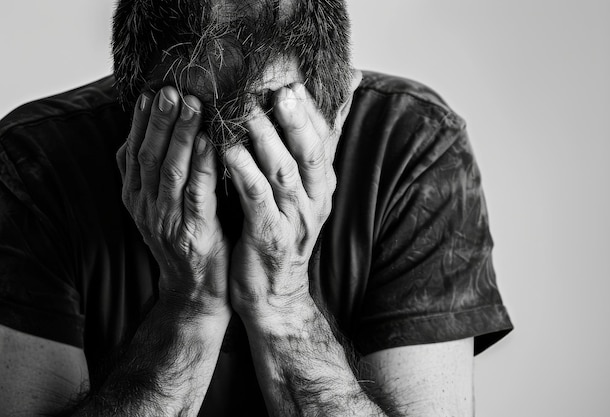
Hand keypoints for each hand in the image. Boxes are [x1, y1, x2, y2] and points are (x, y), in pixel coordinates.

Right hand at [116, 87, 228, 314]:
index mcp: (136, 196)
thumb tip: (154, 130)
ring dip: (181, 136)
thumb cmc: (186, 238)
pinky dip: (203, 167)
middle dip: (161, 120)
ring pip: (170, 171)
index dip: (143, 120)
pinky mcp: (194, 233)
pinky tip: (211, 143)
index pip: (133, 151)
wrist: (196, 291)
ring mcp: (167, 221)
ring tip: (192, 105)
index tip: (154, 91)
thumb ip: (156, 172)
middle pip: (148, 155)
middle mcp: (146, 206)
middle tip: (173, 89)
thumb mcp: (162, 204)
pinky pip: (197, 194)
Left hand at [224, 72, 361, 321]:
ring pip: (283, 173)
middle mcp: (314, 201)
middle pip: (310, 153)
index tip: (293, 83)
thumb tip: (344, 97)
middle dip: (296, 121)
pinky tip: (228, 152)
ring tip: (247, 112)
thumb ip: (317, 148)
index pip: (324, 141)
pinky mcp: (269, 238)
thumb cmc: (284, 232)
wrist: (274, 294)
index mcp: (322, 186)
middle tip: (280, 90)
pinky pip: (257, 200)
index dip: (311, 112)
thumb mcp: (306, 192)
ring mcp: (293, 220)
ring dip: (266, 140)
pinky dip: (244, 173)